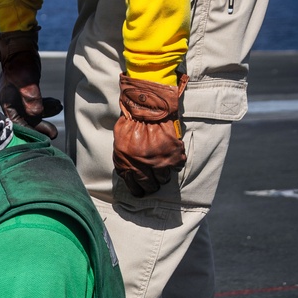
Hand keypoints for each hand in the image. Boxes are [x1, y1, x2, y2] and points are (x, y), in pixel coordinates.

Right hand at [0, 29, 60, 137]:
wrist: (20, 46)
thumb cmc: (21, 62)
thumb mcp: (26, 81)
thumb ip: (31, 98)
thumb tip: (36, 116)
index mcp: (7, 101)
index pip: (17, 122)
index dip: (31, 131)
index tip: (44, 136)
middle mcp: (12, 101)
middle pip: (25, 119)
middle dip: (40, 126)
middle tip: (54, 133)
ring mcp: (19, 96)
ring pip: (32, 111)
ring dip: (46, 113)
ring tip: (60, 109)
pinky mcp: (27, 90)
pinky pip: (36, 103)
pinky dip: (46, 105)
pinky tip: (57, 104)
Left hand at [113, 74, 186, 196]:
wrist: (146, 106)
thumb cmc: (130, 123)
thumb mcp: (120, 144)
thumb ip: (124, 161)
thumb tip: (129, 176)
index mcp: (127, 164)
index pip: (134, 186)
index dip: (139, 190)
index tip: (142, 191)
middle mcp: (142, 166)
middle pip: (150, 186)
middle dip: (152, 185)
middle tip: (155, 181)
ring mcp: (159, 161)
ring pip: (164, 178)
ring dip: (164, 172)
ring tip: (163, 163)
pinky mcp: (173, 154)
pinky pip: (177, 166)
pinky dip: (175, 161)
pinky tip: (171, 154)